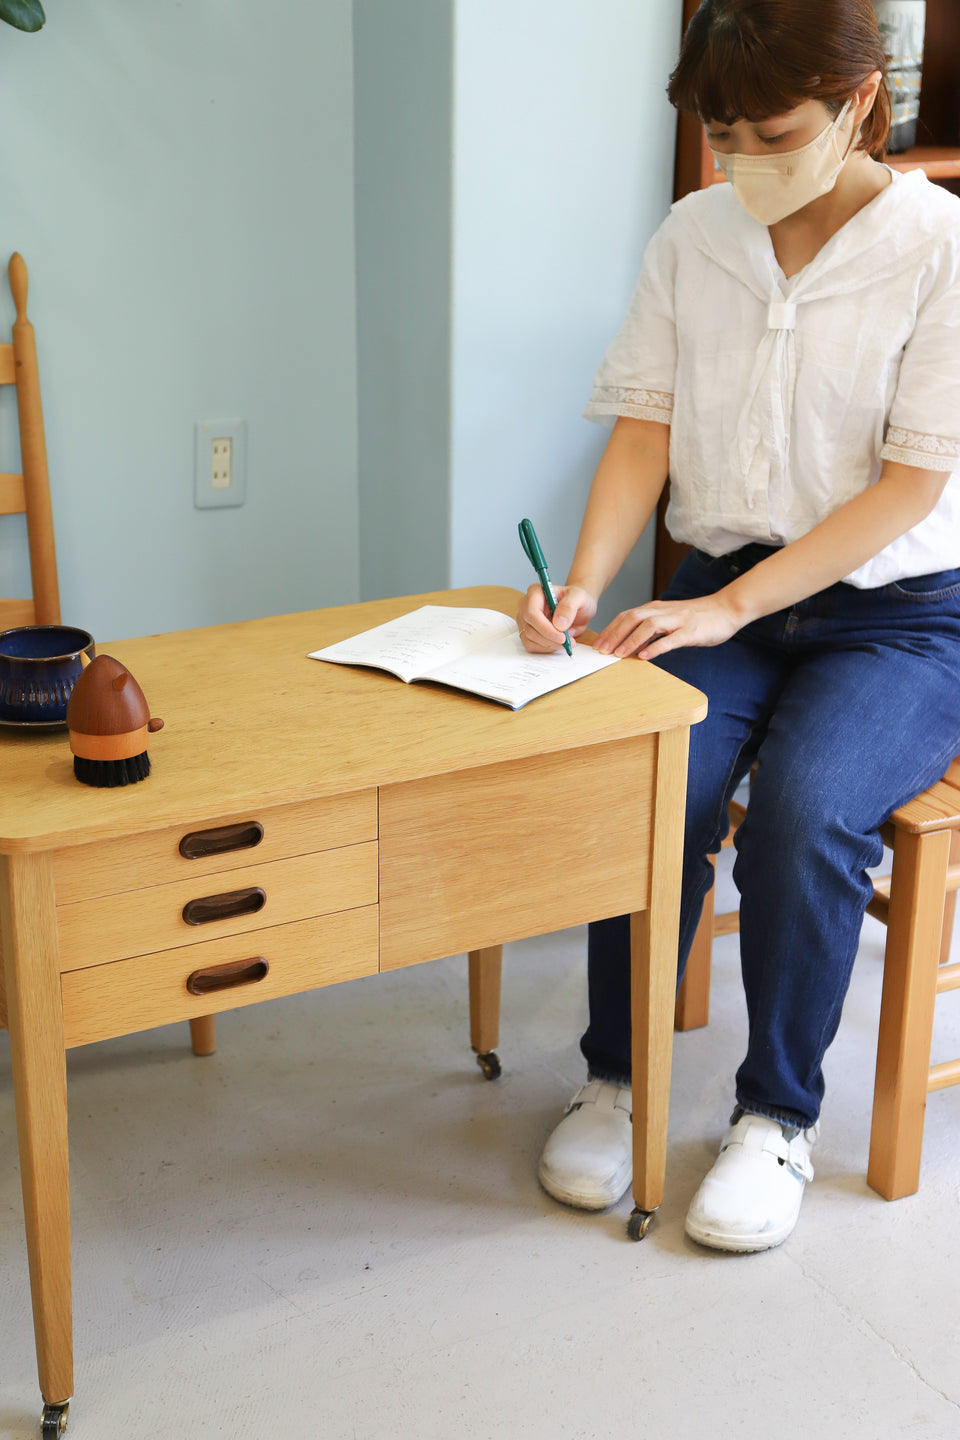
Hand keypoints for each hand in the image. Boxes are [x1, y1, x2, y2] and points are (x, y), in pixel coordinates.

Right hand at [517, 583, 597, 652]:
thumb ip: (569, 607)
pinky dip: (546, 648)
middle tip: (567, 642)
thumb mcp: (580, 597)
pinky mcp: (526, 632)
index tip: (562, 637)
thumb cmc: (577, 600)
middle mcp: (525, 605)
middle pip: (530, 629)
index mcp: (535, 592)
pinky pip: (531, 646)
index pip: (532, 613)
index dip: (546, 628)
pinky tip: (557, 642)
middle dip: (550, 639)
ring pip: (530, 640)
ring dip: (550, 645)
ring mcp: (524, 620)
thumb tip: (558, 624)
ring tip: (566, 640)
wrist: (577, 608)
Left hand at [595, 591, 743, 659]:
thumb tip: (631, 644)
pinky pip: (670, 639)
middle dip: (614, 635)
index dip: (610, 629)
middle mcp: (663, 612)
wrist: (726, 609)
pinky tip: (645, 657)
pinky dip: (655, 648)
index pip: (626, 616)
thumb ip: (652, 629)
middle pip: (632, 619)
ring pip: (648, 627)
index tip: (598, 643)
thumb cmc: (697, 617)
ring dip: (631, 640)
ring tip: (619, 655)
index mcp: (656, 609)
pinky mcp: (690, 632)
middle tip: (601, 650)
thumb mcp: (670, 620)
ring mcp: (677, 621)